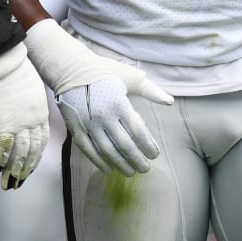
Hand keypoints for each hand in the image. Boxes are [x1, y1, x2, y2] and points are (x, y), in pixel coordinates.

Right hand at [0, 42, 49, 189]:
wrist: (1, 59)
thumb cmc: (10, 68)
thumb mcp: (26, 87)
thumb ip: (25, 104)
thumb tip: (17, 112)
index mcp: (41, 110)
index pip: (42, 140)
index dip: (36, 156)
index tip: (30, 168)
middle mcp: (33, 119)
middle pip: (33, 150)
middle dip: (25, 170)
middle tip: (17, 184)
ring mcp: (19, 122)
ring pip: (20, 153)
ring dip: (13, 171)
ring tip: (6, 184)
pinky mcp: (3, 122)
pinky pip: (3, 147)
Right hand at [24, 19, 172, 176]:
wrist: (71, 68)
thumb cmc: (105, 71)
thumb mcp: (130, 77)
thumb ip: (151, 91)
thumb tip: (170, 101)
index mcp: (119, 103)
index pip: (138, 131)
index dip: (148, 145)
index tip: (155, 154)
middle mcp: (104, 116)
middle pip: (124, 145)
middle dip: (137, 159)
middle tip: (146, 168)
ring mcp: (89, 124)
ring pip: (107, 151)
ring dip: (120, 164)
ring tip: (130, 171)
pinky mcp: (76, 128)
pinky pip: (88, 150)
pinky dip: (98, 161)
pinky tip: (108, 169)